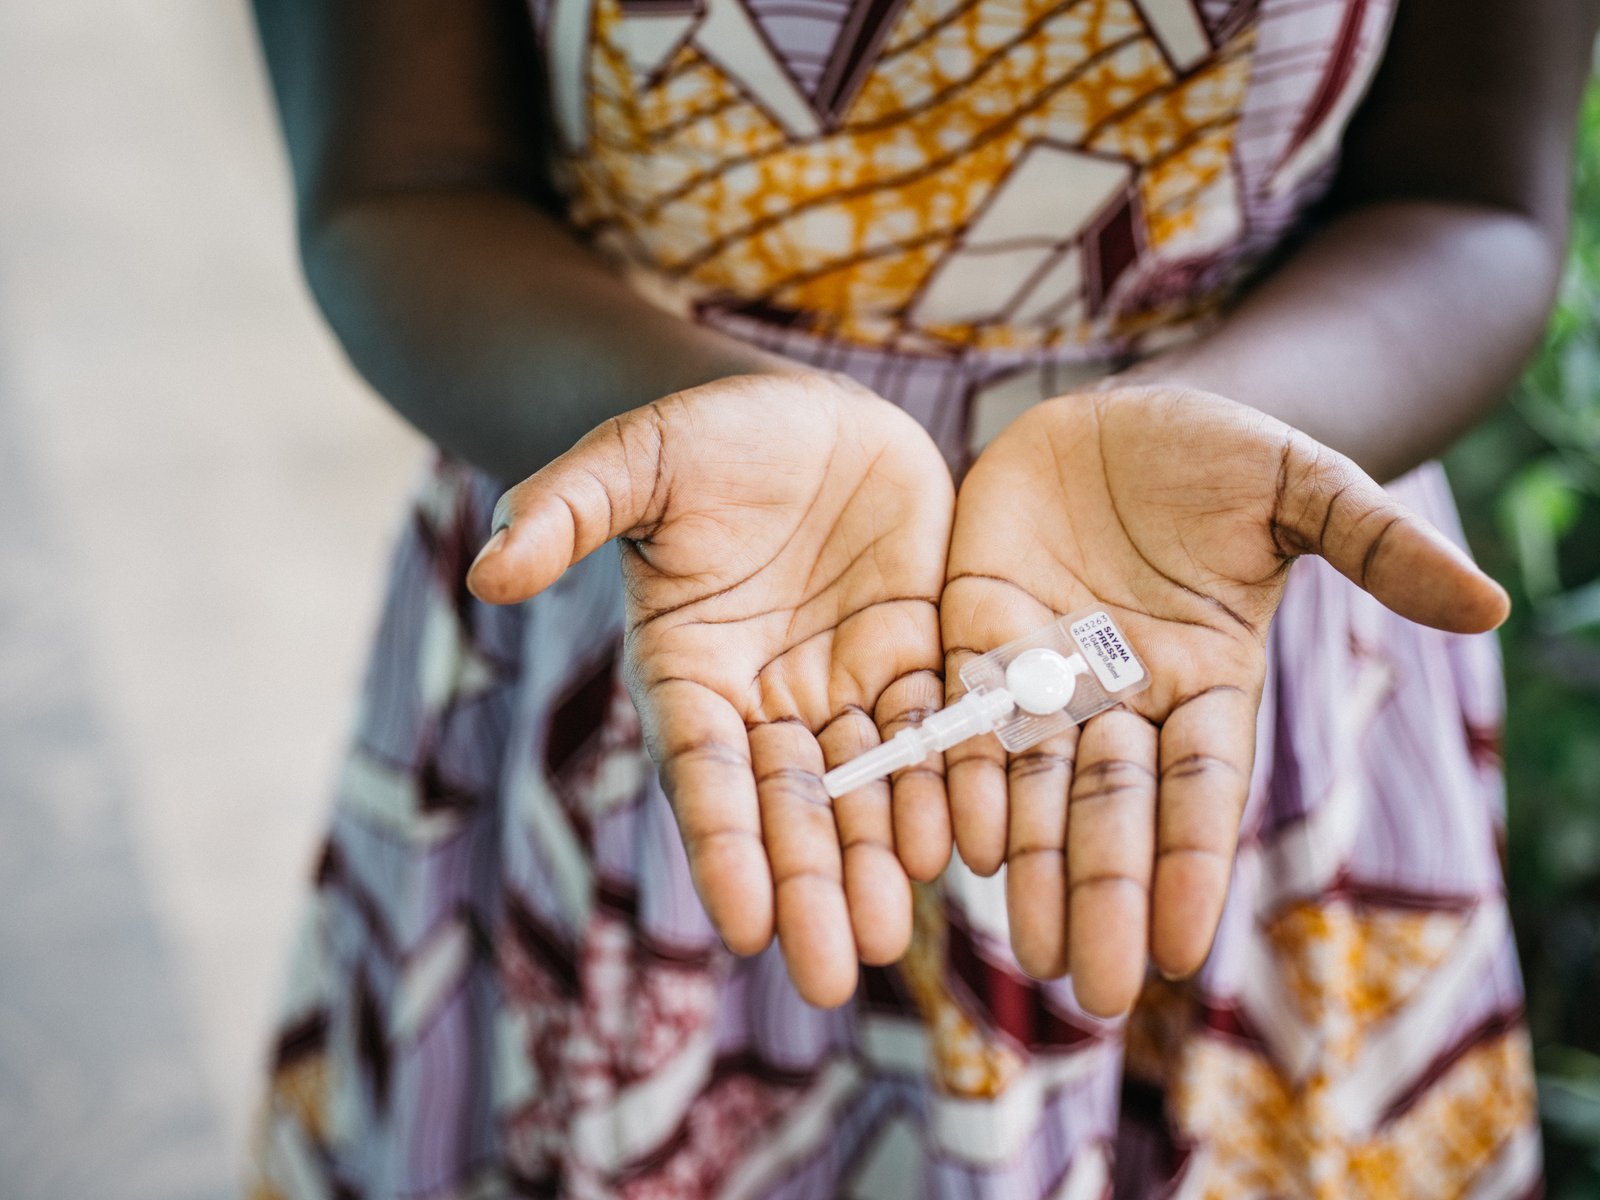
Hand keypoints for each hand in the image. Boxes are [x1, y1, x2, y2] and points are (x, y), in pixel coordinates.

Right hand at [468, 374, 954, 1005]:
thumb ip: (568, 509)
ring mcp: (846, 685)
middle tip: (829, 971)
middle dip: (808, 885)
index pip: (703, 771)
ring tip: (892, 932)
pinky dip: (951, 784)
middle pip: (789, 807)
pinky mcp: (917, 657)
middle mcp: (767, 700)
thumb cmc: (707, 436)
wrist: (807, 413)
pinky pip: (939, 731)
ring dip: (879, 858)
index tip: (743, 922)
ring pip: (867, 787)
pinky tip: (969, 843)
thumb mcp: (635, 459)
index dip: (721, 843)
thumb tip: (486, 572)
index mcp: (690, 672)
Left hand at [940, 385, 1507, 1014]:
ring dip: (1029, 864)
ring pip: (1034, 783)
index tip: (1178, 948)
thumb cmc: (1217, 452)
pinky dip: (959, 777)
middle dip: (1102, 895)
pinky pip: (961, 716)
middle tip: (1090, 990)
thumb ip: (1375, 542)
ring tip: (1023, 948)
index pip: (1199, 789)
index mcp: (1205, 679)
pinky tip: (955, 841)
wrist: (1111, 414)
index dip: (1189, 864)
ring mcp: (1043, 671)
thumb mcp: (1300, 484)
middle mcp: (1120, 696)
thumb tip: (1491, 601)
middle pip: (1112, 810)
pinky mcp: (973, 633)